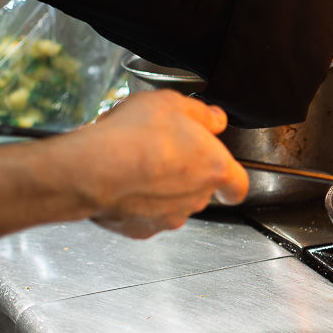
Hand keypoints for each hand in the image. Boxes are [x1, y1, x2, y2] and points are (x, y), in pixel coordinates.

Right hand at [64, 90, 248, 237]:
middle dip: (185, 173)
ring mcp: (168, 217)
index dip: (232, 180)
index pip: (238, 185)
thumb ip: (202, 114)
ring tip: (135, 162)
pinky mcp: (140, 229)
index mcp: (215, 168)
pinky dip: (135, 202)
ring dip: (159, 187)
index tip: (226, 175)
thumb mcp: (173, 104)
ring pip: (171, 203)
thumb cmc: (135, 136)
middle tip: (163, 150)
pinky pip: (142, 215)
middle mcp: (196, 198)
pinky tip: (120, 181)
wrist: (94, 168)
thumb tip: (215, 119)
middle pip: (200, 189)